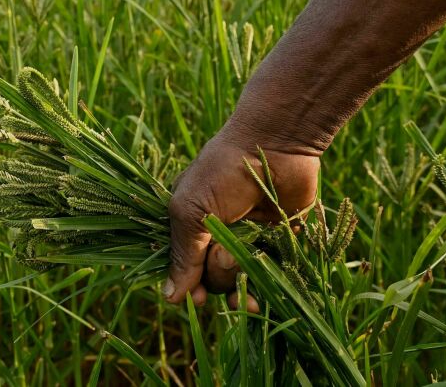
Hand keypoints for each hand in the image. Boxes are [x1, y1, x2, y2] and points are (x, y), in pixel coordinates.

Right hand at [163, 123, 318, 308]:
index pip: (182, 266)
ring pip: (237, 282)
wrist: (274, 147)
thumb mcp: (191, 210)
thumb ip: (183, 254)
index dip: (188, 285)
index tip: (195, 298)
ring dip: (238, 281)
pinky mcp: (276, 242)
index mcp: (190, 224)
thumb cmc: (223, 172)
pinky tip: (258, 296)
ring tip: (243, 263)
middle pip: (210, 279)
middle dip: (216, 274)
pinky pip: (267, 276)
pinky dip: (262, 287)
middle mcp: (216, 235)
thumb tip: (169, 297)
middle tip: (222, 253)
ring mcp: (246, 240)